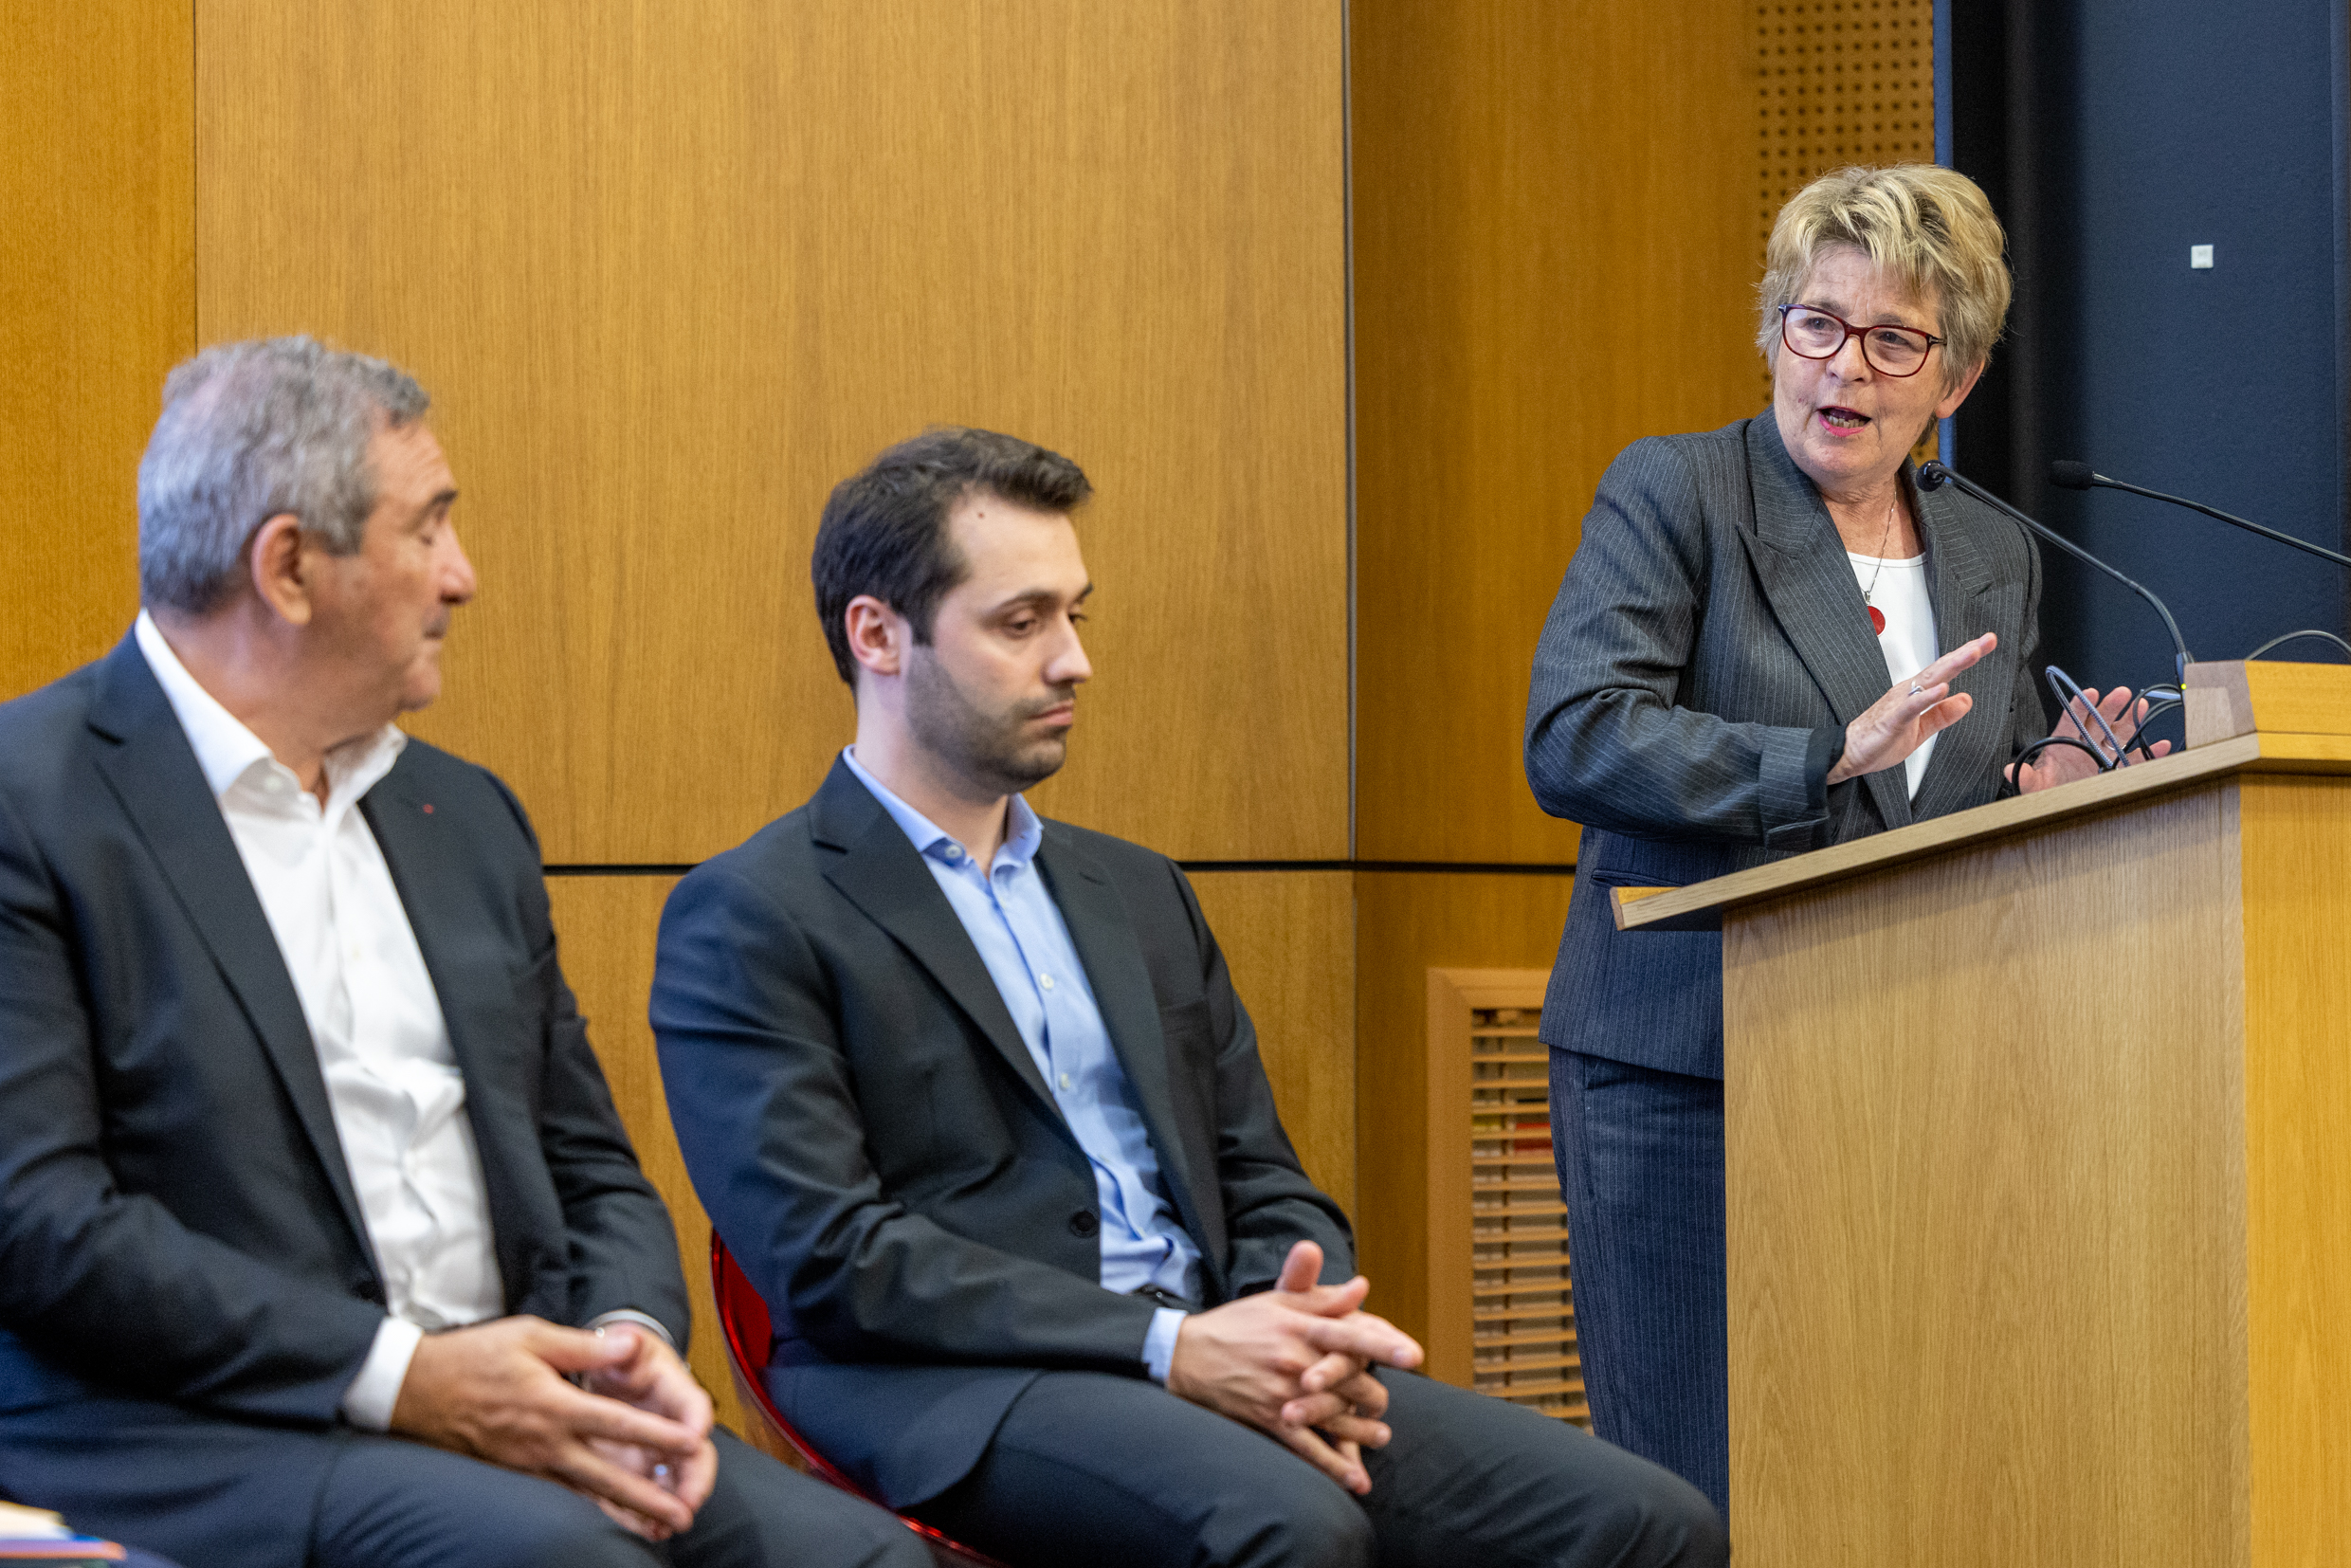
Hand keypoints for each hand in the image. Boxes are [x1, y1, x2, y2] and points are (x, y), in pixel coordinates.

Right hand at [389, 1316, 707, 1538]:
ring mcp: (526, 1465)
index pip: (617, 1423)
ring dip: (618, 1513)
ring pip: (581, 1496)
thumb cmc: (474, 1357)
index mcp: (554, 1405)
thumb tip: (630, 1343)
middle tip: (682, 1516)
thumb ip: (584, 1345)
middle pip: (605, 1476)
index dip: (657, 1435)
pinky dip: (582, 1513)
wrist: (415, 1389)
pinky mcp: (512, 1476)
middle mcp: (544, 1443)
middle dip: (647, 1498)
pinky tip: (603, 1521)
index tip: (691, 1445)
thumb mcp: (531, 1336)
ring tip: (652, 1531)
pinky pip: (554, 1499)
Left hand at [575, 1324, 719, 1540]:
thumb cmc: (623, 1356)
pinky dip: (646, 1514)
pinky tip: (646, 1530)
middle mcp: (674, 1426)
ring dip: (672, 1505)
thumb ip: (627, 1345)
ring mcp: (658, 1451)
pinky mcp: (636, 1469)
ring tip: (663, 1526)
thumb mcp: (625, 1345)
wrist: (610, 1370)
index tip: (697, 1435)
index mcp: (675, 1391)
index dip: (697, 1420)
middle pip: (696, 1454)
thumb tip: (630, 1341)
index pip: (694, 1405)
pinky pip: (646, 1494)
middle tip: (688, 1501)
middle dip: (695, 1480)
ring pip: (675, 1482)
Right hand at [1166, 1241, 1422, 1495]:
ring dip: (1363, 1431)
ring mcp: (1284, 1394)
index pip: (1349, 1335)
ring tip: (1381, 1435)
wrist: (1187, 1355)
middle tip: (1382, 1403)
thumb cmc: (1237, 1324)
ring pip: (1336, 1417)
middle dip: (1373, 1395)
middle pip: (1350, 1382)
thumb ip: (1323, 1298)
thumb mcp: (1277, 1302)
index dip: (1383, 1345)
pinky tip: (1356, 1481)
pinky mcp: (1271, 1419)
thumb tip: (1362, 1288)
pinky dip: (1334, 1466)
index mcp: (1299, 1327)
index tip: (1414, 1355)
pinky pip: (1308, 1448)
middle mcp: (1295, 1361)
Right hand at [1828, 633, 1995, 785]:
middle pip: (1941, 668)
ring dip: (1950, 666)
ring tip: (1971, 655)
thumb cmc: (1879, 739)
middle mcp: (1908, 692)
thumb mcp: (1921, 729)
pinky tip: (1942, 688)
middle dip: (1964, 654)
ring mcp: (1899, 703)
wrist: (1849, 753)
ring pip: (1928, 680)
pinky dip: (1927, 696)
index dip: (1966, 657)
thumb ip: (1943, 714)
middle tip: (1985, 640)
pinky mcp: (1892, 719)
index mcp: (1916, 693)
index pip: (1946, 671)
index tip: (1987, 643)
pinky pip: (1912, 706)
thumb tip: (1966, 700)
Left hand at [2006, 685, 2173, 792]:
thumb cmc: (2046, 795)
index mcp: (2063, 744)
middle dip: (2110, 707)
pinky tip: (2159, 745)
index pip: (2071, 720)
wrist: (2059, 811)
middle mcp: (2084, 747)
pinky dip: (2149, 753)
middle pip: (2099, 721)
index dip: (2080, 706)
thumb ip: (2025, 776)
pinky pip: (2136, 760)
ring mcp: (2102, 757)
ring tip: (2140, 705)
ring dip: (2131, 721)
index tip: (2089, 694)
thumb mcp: (2033, 786)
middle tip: (2121, 693)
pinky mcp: (2117, 771)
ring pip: (2119, 734)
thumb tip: (2010, 769)